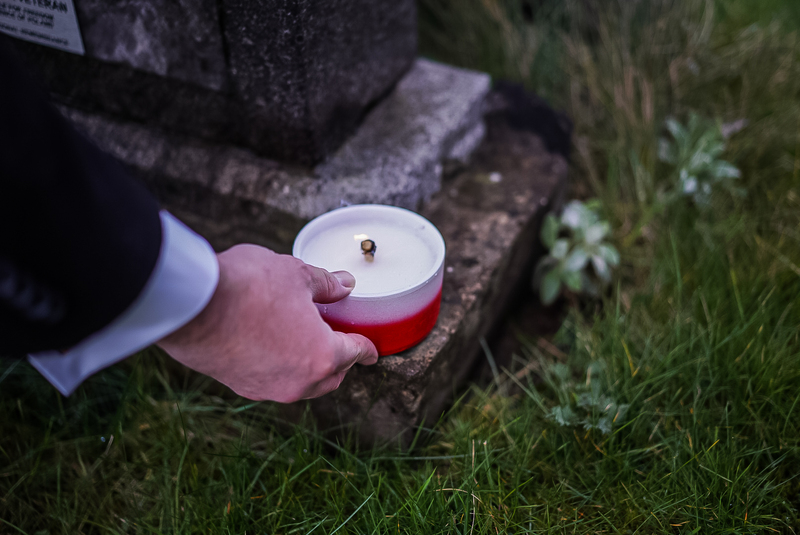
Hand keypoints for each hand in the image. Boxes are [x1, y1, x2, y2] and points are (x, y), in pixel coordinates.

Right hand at [157, 244, 377, 401]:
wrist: (191, 306)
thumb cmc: (249, 287)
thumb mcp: (296, 274)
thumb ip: (326, 284)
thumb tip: (344, 286)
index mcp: (322, 356)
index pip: (355, 353)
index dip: (367, 347)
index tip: (372, 351)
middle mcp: (299, 382)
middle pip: (332, 376)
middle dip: (340, 359)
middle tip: (337, 336)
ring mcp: (268, 388)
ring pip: (302, 384)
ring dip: (310, 366)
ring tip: (304, 340)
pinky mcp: (240, 386)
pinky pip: (273, 381)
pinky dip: (282, 368)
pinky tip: (273, 346)